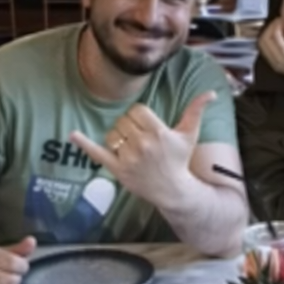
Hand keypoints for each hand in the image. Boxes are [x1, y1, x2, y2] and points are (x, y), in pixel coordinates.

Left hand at [68, 91, 214, 203]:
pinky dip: (84, 144)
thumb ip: (197, 111)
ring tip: (130, 146)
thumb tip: (212, 93)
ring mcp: (129, 158)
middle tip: (141, 139)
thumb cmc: (180, 160)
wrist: (173, 190)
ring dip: (118, 136)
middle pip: (124, 120)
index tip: (148, 127)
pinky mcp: (117, 170)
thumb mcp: (190, 134)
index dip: (141, 116)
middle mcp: (143, 144)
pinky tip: (72, 134)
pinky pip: (97, 153)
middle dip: (130, 126)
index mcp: (158, 133)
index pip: (137, 110)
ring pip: (113, 133)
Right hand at [258, 19, 283, 94]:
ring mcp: (278, 57)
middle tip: (277, 21)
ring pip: (266, 36)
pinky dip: (277, 26)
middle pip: (262, 40)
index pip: (264, 46)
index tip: (276, 27)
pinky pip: (275, 35)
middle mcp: (275, 61)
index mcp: (277, 65)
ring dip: (273, 26)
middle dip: (269, 28)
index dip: (268, 34)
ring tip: (281, 21)